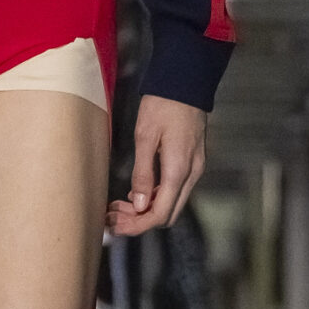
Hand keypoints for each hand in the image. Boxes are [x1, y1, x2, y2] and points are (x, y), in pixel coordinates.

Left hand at [107, 95, 206, 235]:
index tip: (115, 225)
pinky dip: (155, 197)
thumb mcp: (146, 136)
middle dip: (140, 222)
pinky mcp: (191, 163)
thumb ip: (143, 173)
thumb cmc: (164, 104)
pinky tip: (136, 192)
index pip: (159, 214)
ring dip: (146, 210)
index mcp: (179, 170)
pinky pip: (174, 190)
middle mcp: (191, 174)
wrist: (186, 81)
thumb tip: (139, 205)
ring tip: (119, 205)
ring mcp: (194, 169)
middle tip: (113, 216)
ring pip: (171, 204)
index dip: (136, 226)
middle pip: (167, 215)